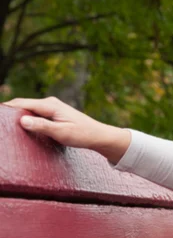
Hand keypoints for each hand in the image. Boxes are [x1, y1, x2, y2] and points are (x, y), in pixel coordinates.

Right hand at [2, 96, 130, 163]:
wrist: (98, 135)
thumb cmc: (82, 134)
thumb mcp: (61, 133)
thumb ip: (42, 126)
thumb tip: (22, 120)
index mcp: (50, 105)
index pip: (21, 103)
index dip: (6, 108)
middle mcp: (49, 103)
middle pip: (22, 105)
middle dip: (9, 112)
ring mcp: (51, 107)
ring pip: (28, 109)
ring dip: (17, 115)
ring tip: (5, 125)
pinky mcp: (53, 113)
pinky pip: (34, 113)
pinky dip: (25, 118)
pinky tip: (19, 126)